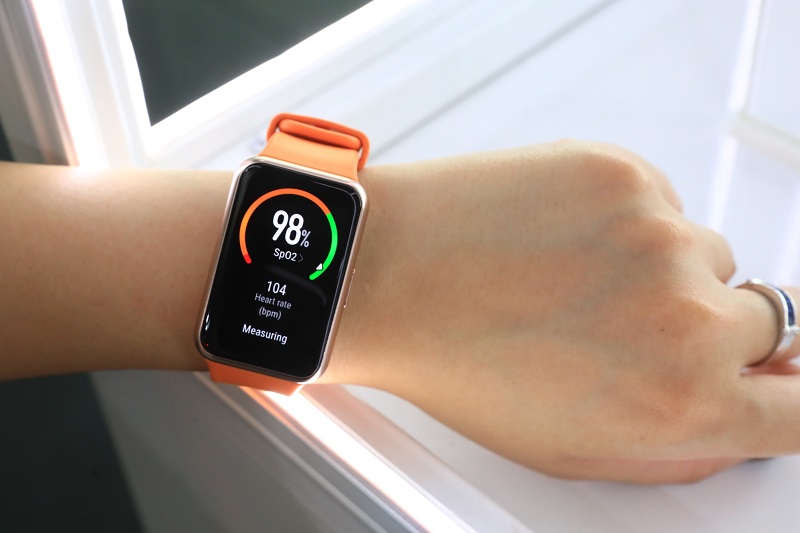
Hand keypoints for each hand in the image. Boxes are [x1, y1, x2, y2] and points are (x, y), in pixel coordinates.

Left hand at [329, 141, 799, 483]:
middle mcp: (689, 319)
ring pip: (705, 255)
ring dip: (659, 268)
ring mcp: (660, 237)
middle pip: (764, 319)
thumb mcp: (570, 447)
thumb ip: (673, 445)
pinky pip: (658, 202)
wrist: (389, 277)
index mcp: (681, 404)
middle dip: (711, 325)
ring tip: (572, 276)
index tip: (773, 379)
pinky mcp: (625, 174)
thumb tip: (736, 423)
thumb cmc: (460, 365)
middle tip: (629, 320)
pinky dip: (622, 219)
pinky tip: (557, 237)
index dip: (787, 390)